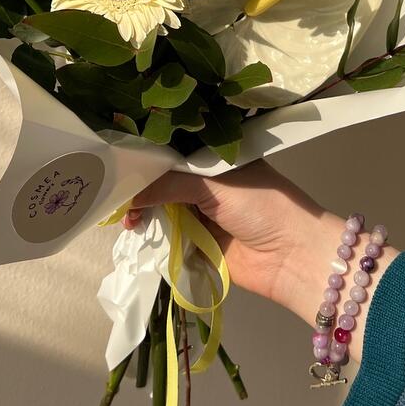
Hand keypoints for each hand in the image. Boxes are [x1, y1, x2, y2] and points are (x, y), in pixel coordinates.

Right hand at [126, 160, 397, 351]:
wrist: (292, 258)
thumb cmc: (262, 206)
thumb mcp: (214, 185)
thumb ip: (170, 184)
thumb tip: (130, 192)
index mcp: (218, 155)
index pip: (176, 148)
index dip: (149, 152)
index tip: (118, 154)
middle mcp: (209, 179)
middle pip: (165, 178)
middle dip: (141, 184)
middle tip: (112, 189)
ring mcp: (203, 211)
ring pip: (163, 206)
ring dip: (144, 211)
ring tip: (125, 216)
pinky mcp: (199, 240)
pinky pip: (169, 233)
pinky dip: (152, 233)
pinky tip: (133, 230)